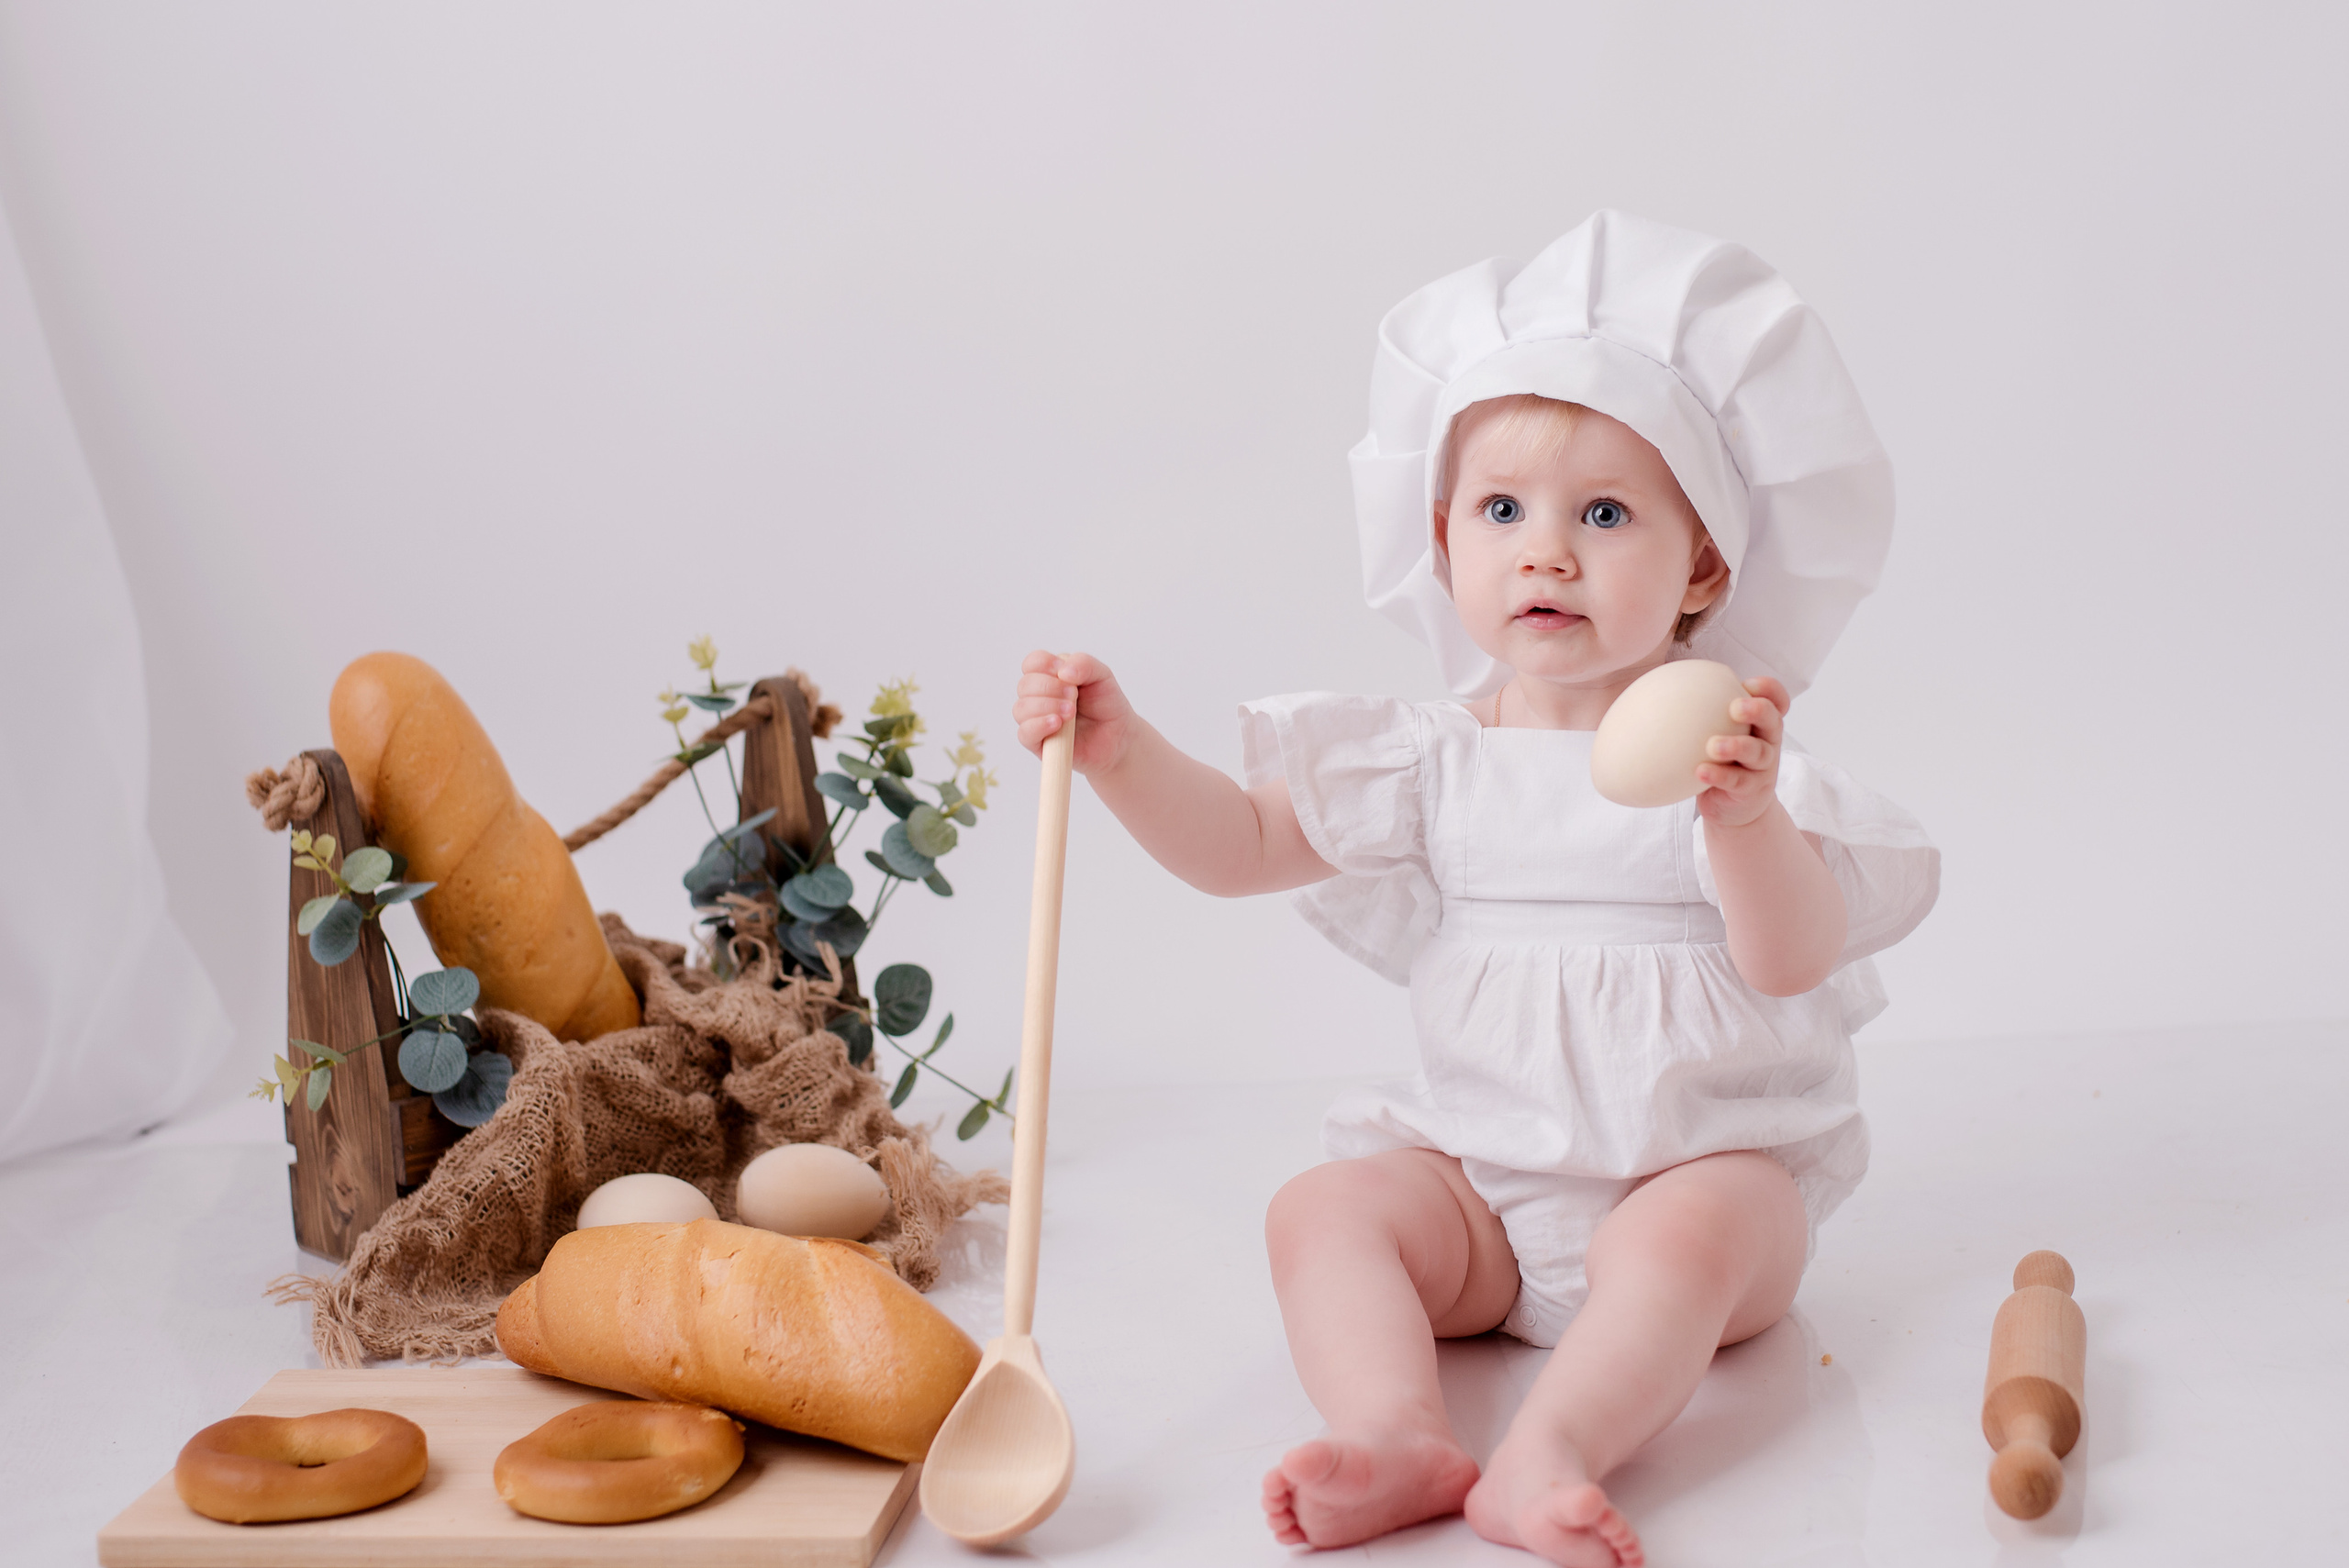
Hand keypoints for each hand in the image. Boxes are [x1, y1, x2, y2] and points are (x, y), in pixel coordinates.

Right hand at [1014, 650, 1135, 775]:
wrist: (1118, 738)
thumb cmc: (1107, 705)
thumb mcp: (1103, 676)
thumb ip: (1085, 664)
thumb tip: (1063, 671)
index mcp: (1051, 675)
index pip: (1032, 663)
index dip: (1044, 664)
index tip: (1064, 673)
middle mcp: (1039, 696)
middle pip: (1025, 685)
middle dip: (1050, 688)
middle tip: (1074, 696)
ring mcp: (1036, 719)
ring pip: (1021, 709)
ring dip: (1046, 707)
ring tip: (1071, 712)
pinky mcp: (1037, 743)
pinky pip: (1024, 733)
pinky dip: (1039, 725)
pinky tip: (1057, 724)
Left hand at [1694, 677, 1789, 830]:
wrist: (1732, 806)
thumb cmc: (1721, 761)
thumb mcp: (1716, 734)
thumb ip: (1702, 713)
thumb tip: (1656, 688)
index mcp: (1760, 723)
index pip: (1776, 701)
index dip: (1770, 690)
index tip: (1749, 684)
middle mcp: (1767, 741)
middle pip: (1773, 721)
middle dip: (1758, 710)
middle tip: (1735, 707)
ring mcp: (1763, 767)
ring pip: (1757, 752)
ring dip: (1736, 746)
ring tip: (1713, 746)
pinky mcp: (1752, 789)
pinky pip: (1737, 781)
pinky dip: (1719, 775)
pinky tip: (1700, 771)